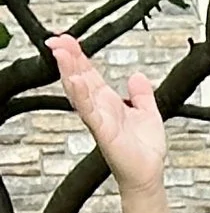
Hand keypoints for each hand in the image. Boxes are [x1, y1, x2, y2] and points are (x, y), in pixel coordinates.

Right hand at [48, 34, 167, 191]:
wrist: (148, 173)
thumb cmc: (144, 149)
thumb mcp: (148, 113)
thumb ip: (142, 94)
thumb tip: (137, 75)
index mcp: (109, 102)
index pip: (90, 74)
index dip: (79, 57)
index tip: (69, 40)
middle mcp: (100, 109)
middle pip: (80, 78)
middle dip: (69, 59)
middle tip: (58, 40)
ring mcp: (99, 119)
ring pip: (80, 92)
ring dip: (70, 72)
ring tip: (61, 53)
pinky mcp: (103, 131)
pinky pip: (90, 111)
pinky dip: (82, 96)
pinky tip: (76, 81)